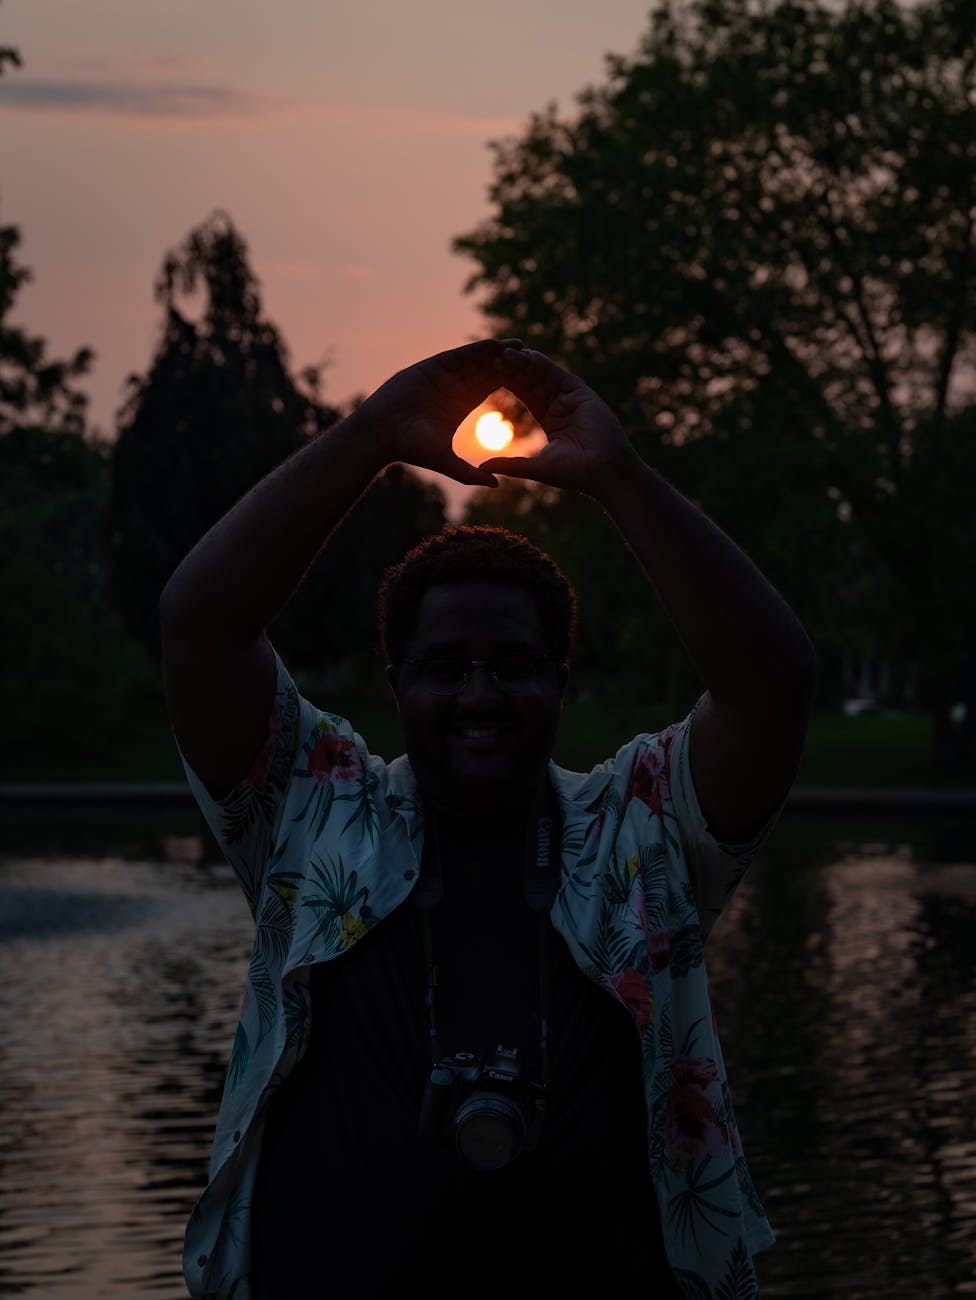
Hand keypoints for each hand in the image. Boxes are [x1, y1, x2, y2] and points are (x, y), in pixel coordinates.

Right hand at [359, 338, 522, 486]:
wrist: (380, 432)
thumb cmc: (410, 448)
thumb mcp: (446, 462)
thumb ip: (470, 474)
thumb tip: (497, 485)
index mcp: (460, 405)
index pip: (490, 389)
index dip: (511, 383)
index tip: (533, 380)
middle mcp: (454, 387)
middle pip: (487, 371)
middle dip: (509, 363)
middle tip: (535, 357)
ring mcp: (443, 375)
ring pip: (476, 360)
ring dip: (497, 353)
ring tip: (520, 346)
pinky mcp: (432, 367)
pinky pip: (459, 356)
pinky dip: (476, 350)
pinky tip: (494, 345)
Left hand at [480, 347, 640, 497]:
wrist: (606, 473)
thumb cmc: (575, 474)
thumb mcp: (536, 467)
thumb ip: (510, 464)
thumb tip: (482, 467)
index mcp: (552, 421)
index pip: (527, 397)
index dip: (509, 386)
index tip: (489, 377)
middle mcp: (563, 407)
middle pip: (534, 383)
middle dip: (515, 371)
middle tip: (492, 358)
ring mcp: (573, 399)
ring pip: (545, 377)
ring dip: (526, 365)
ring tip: (506, 354)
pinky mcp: (583, 395)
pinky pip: (560, 376)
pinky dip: (546, 366)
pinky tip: (530, 356)